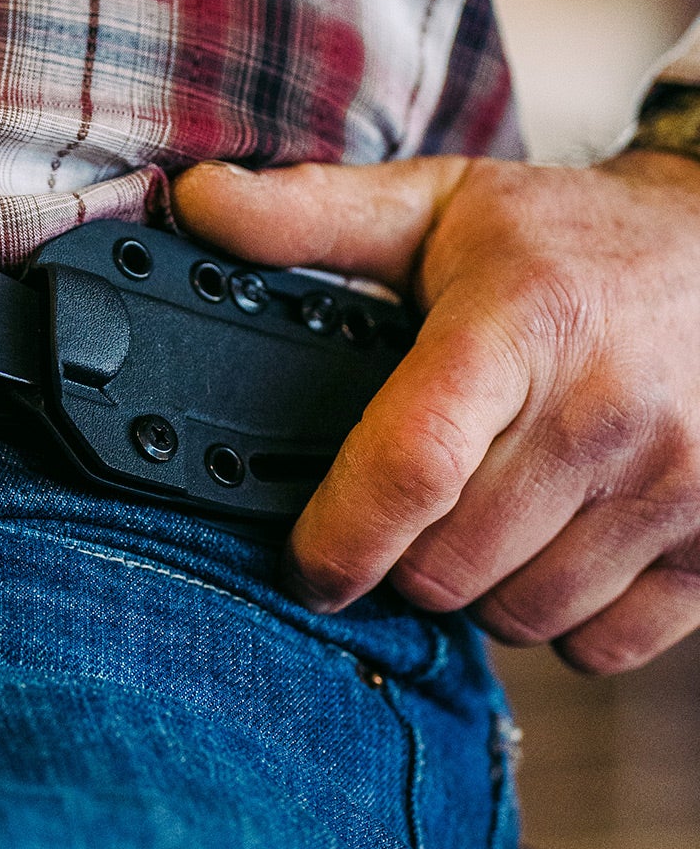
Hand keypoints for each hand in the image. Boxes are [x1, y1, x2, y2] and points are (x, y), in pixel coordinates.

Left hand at [173, 148, 699, 672]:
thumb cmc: (578, 240)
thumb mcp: (440, 205)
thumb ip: (311, 214)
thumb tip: (197, 202)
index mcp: (522, 329)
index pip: (413, 464)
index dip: (338, 536)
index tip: (303, 562)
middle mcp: (607, 414)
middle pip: (447, 566)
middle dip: (401, 555)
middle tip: (408, 504)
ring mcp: (677, 489)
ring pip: (517, 616)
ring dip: (477, 589)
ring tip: (482, 514)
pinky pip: (600, 647)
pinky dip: (561, 620)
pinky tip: (554, 547)